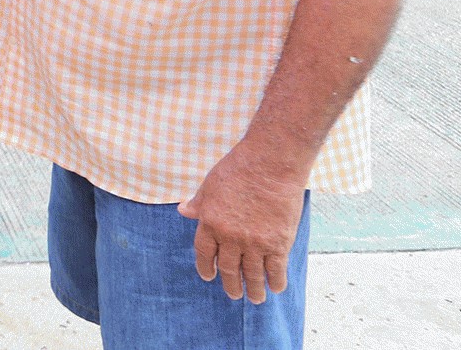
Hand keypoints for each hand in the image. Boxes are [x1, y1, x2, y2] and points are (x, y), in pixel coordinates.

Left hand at [177, 146, 306, 304]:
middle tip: (234, 294)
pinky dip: (275, 281)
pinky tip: (275, 287)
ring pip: (252, 275)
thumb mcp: (210, 184)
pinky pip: (276, 270)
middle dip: (231, 284)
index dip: (205, 267)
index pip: (204, 253)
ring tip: (255, 298)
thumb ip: (199, 203)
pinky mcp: (278, 243)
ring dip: (253, 289)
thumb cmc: (239, 168)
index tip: (209, 276)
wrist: (270, 163)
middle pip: (227, 268)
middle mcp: (230, 237)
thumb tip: (183, 211)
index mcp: (210, 223)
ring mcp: (254, 243)